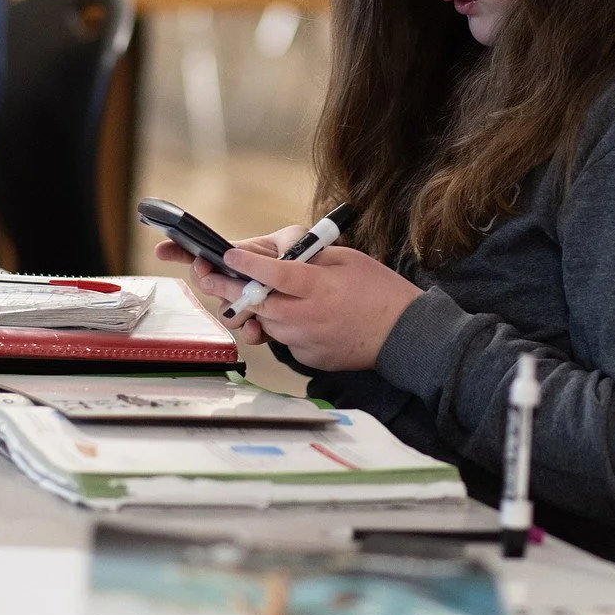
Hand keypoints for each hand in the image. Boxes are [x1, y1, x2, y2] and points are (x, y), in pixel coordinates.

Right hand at [156, 227, 293, 345]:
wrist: (323, 293)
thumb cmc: (305, 260)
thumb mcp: (296, 240)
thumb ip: (283, 237)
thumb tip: (265, 246)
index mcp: (239, 257)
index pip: (202, 252)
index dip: (178, 250)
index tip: (162, 250)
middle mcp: (235, 281)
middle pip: (206, 282)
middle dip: (204, 277)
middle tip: (207, 273)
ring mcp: (245, 304)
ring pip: (225, 310)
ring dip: (231, 306)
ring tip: (243, 300)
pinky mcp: (261, 325)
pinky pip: (247, 333)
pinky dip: (251, 331)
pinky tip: (258, 327)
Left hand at [218, 243, 423, 371]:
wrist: (403, 334)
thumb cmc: (380, 292)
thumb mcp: (347, 260)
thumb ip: (310, 259)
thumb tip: (278, 258)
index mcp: (319, 287)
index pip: (275, 275)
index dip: (248, 266)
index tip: (229, 256)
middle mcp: (309, 316)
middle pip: (259, 304)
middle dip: (231, 290)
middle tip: (210, 277)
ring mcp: (307, 341)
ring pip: (268, 324)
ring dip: (259, 310)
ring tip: (259, 295)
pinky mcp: (309, 357)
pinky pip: (285, 340)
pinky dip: (283, 327)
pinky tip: (298, 317)